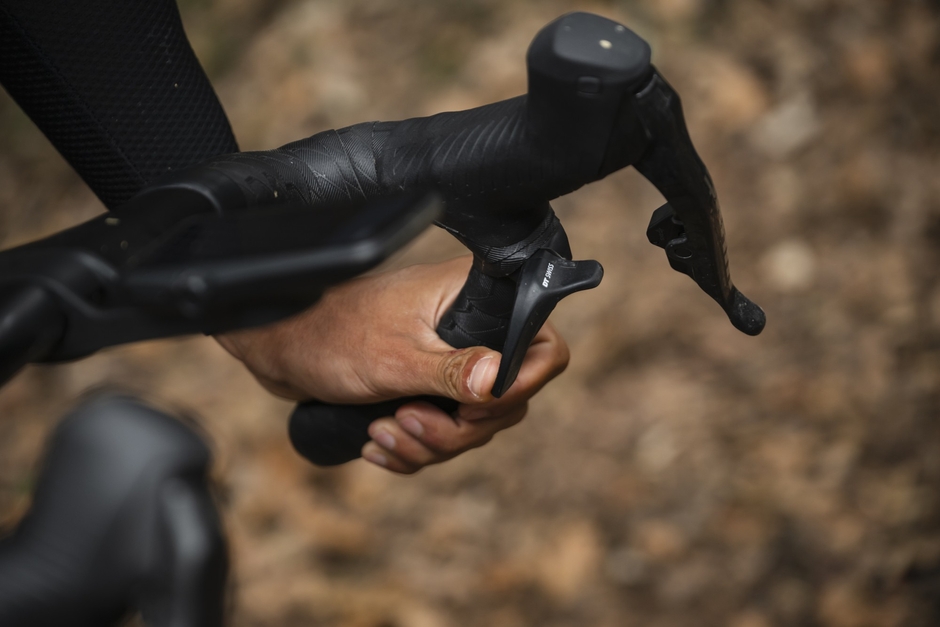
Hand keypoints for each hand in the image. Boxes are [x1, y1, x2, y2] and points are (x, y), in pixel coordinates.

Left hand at [215, 256, 569, 473]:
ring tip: (381, 432)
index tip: (473, 408)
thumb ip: (449, 371)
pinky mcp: (430, 388)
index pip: (540, 346)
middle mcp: (471, 330)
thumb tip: (499, 381)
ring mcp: (451, 362)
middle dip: (457, 429)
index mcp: (474, 301)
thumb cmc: (331, 335)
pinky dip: (414, 449)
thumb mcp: (393, 359)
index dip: (520, 386)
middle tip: (407, 422)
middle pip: (507, 401)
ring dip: (429, 443)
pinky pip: (445, 434)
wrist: (282, 348)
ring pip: (474, 426)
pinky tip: (376, 443)